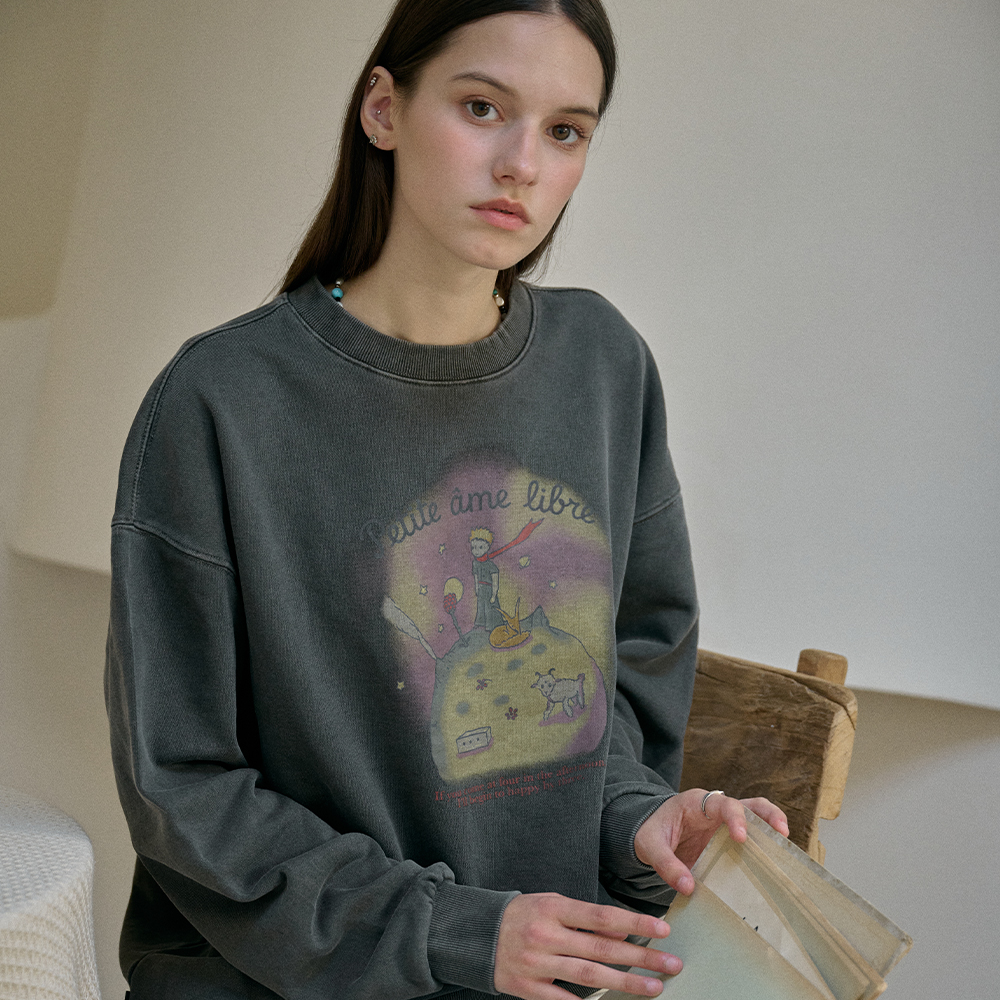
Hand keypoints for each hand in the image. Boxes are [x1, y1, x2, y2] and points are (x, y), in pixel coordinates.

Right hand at [494, 892, 679, 999]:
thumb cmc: (522, 915)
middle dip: (641, 957)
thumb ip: (584, 917)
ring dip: (626, 984)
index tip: (662, 930)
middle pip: (602, 948)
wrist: (475, 935)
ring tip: (654, 987)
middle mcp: (546, 934)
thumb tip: (624, 928)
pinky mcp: (529, 990)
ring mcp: (537, 964)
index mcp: (553, 907)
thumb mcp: (551, 904)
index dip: (635, 923)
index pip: (602, 916)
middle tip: (671, 963)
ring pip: (590, 975)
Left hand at [633, 790, 788, 895]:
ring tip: (787, 850)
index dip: (735, 818)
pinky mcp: (727, 840)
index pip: (722, 804)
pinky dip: (764, 849)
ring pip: (756, 819)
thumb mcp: (649, 845)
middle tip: (782, 833)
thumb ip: (665, 864)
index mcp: (696, 803)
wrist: (648, 832)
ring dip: (773, 830)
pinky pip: (750, 840)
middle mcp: (715, 810)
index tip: (741, 837)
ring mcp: (724, 825)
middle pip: (749, 804)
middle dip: (769, 815)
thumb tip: (688, 887)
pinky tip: (774, 866)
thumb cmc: (649, 831)